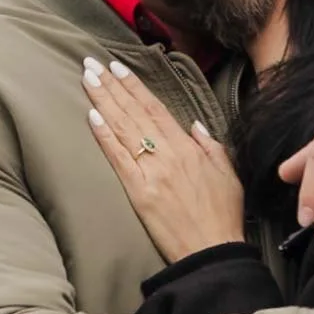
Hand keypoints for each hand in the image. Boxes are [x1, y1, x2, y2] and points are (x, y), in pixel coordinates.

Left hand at [82, 57, 244, 261]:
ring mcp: (151, 171)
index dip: (135, 86)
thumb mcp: (227, 173)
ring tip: (87, 79)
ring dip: (103, 101)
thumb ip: (209, 145)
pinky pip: (118, 157)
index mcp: (188, 147)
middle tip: (91, 63)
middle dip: (111, 85)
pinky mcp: (138, 191)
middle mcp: (167, 153)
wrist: (212, 250)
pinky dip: (104, 136)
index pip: (155, 108)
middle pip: (134, 112)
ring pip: (123, 128)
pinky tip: (91, 116)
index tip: (118, 67)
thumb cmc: (223, 215)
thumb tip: (194, 126)